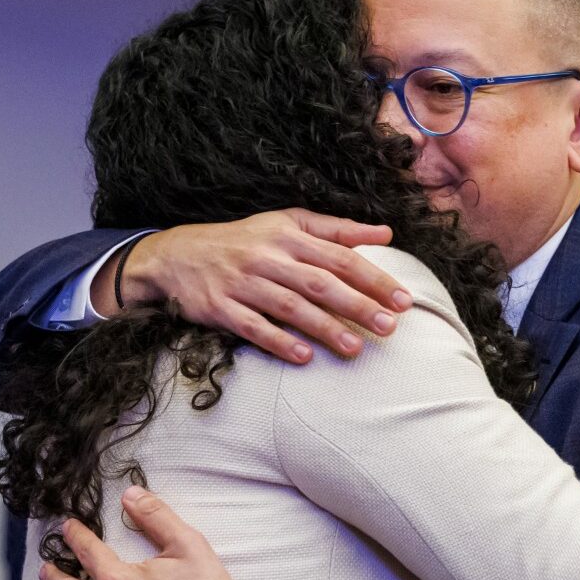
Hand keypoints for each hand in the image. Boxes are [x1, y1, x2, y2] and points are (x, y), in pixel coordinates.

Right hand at [92, 209, 414, 363]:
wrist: (177, 254)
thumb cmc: (245, 240)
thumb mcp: (287, 223)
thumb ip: (336, 229)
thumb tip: (385, 234)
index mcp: (288, 235)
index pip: (340, 257)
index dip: (373, 278)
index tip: (403, 300)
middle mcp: (267, 256)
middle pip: (320, 282)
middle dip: (357, 305)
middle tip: (390, 328)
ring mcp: (242, 282)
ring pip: (290, 306)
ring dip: (325, 328)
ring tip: (355, 349)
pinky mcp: (219, 307)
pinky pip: (253, 326)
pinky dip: (278, 341)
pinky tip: (305, 356)